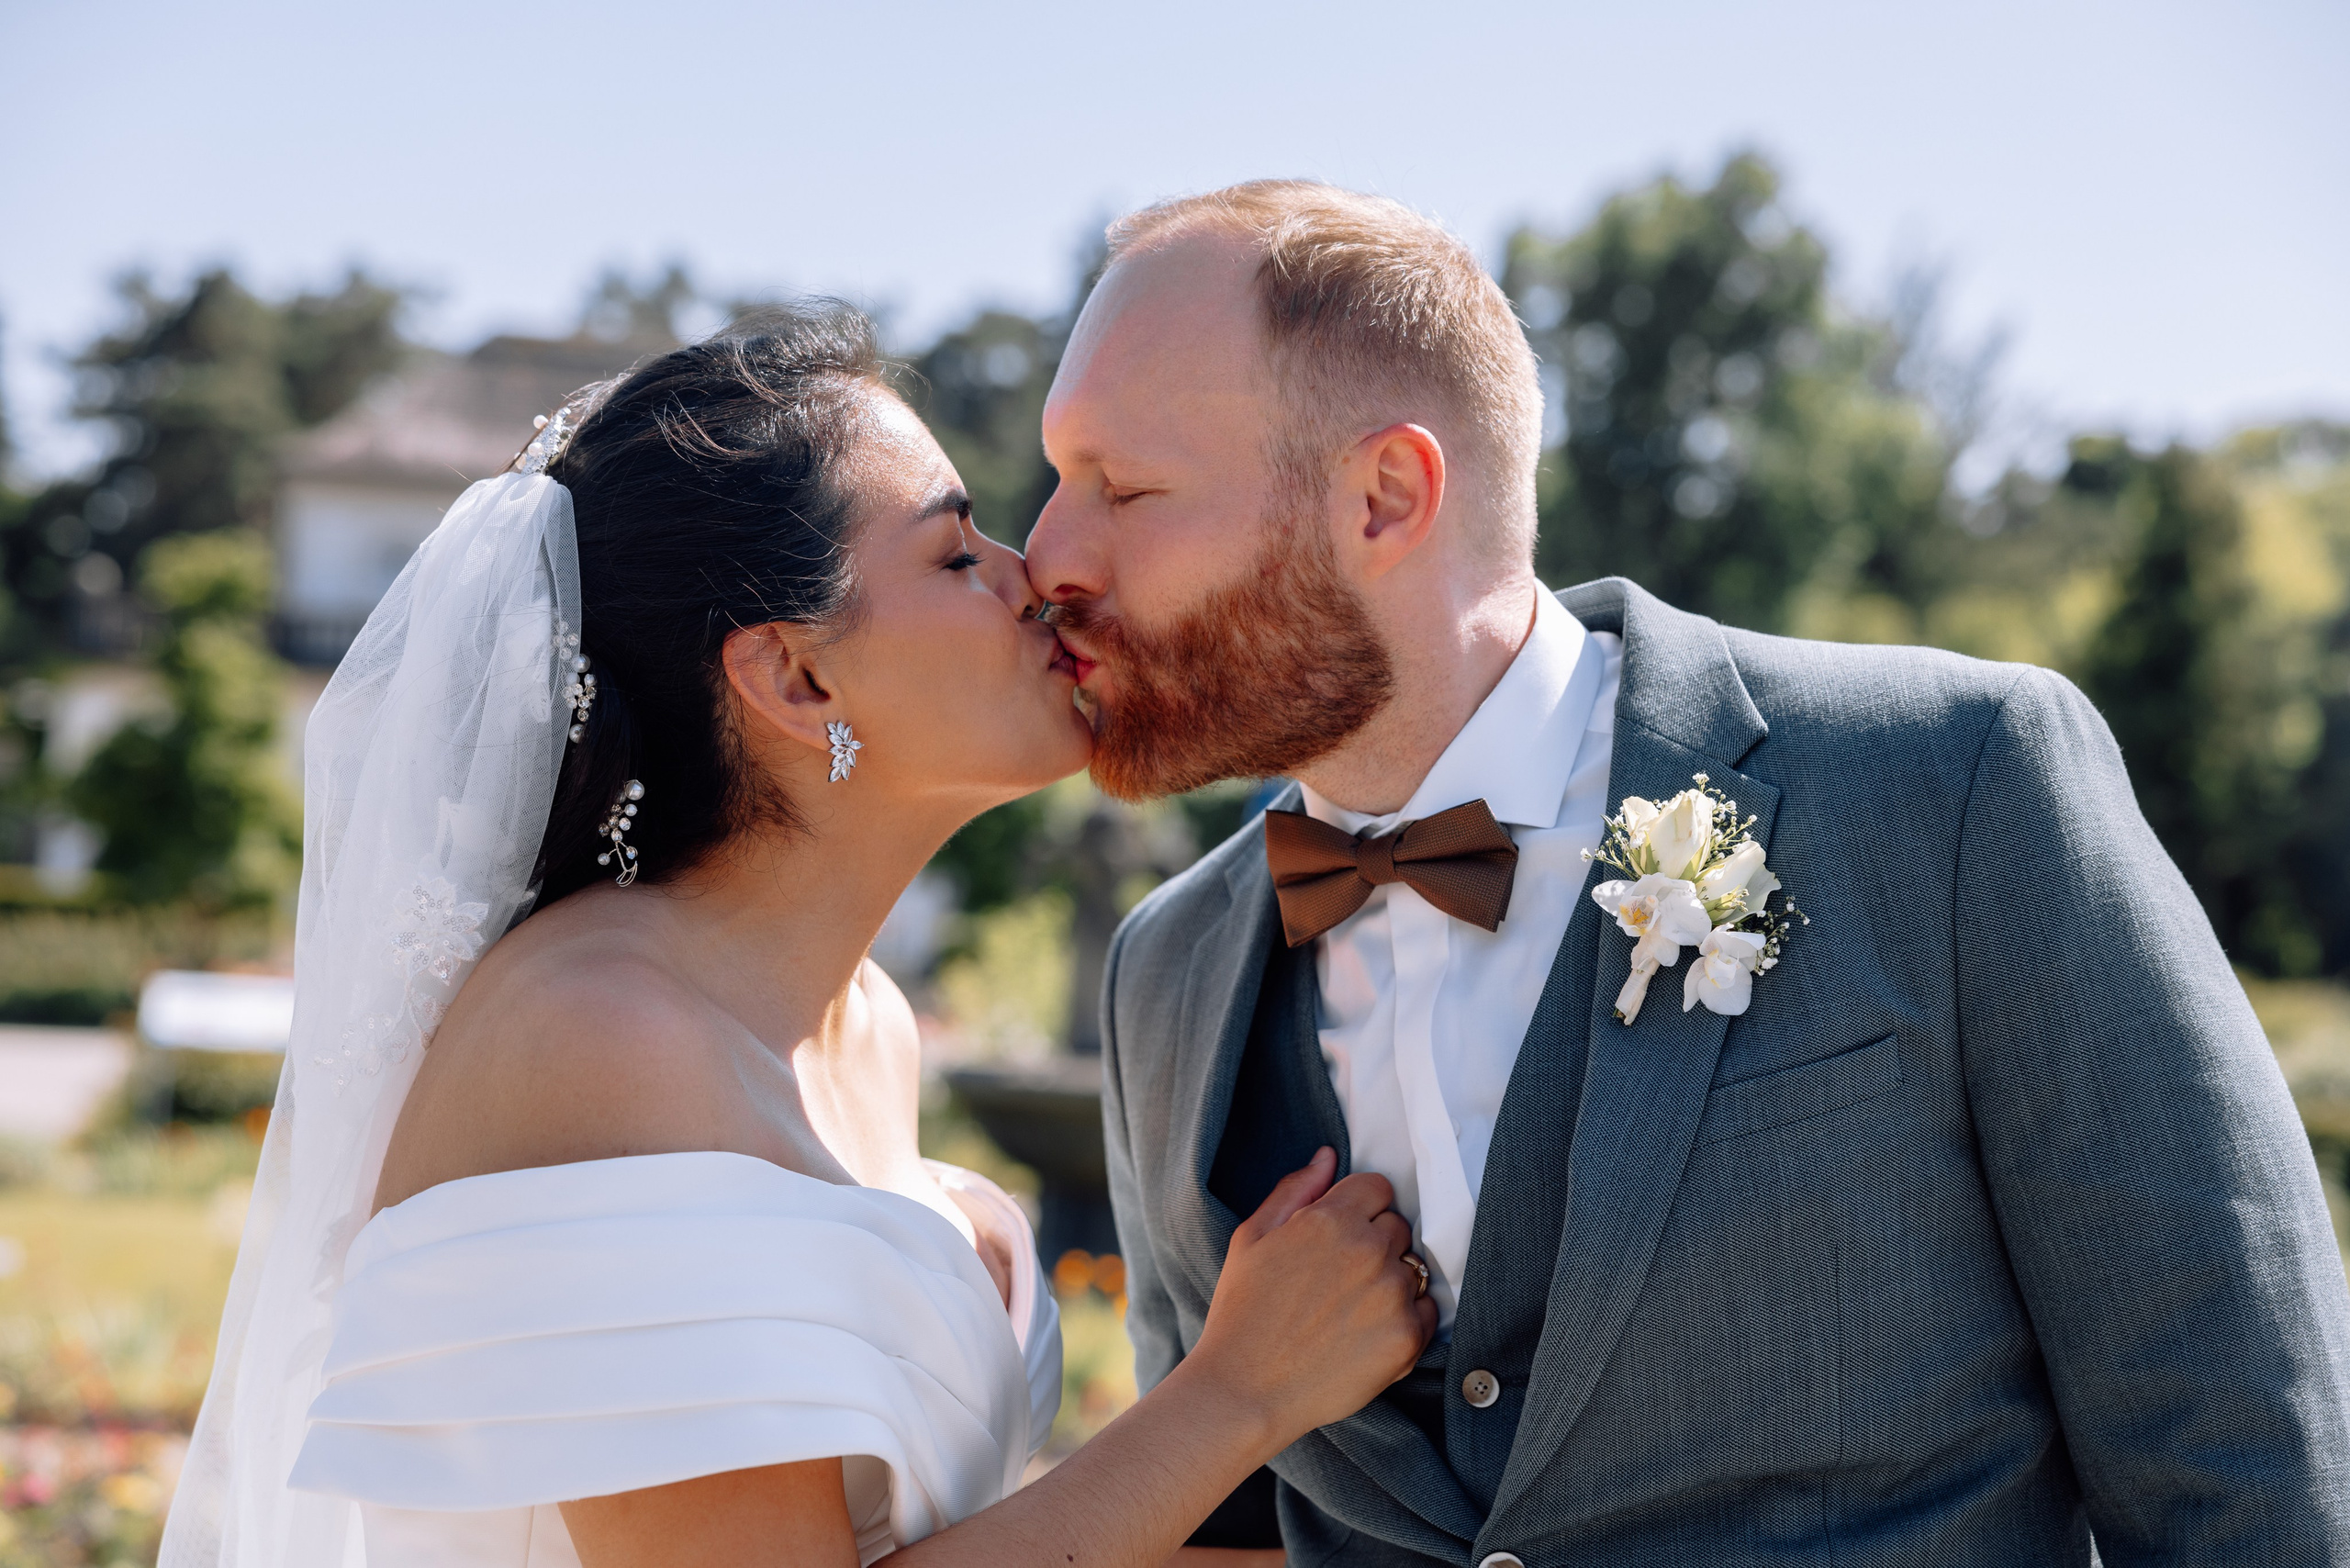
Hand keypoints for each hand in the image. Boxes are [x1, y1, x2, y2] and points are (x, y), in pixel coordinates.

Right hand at [1183, 1148, 1435, 1444]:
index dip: (1358, 1209)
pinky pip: (1428, 1311)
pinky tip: (1367, 1333)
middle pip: (1397, 1227)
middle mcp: (1369, 1250)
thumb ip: (1295, 1190)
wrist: (1246, 1389)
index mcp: (1330, 1219)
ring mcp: (1392, 1295)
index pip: (1377, 1188)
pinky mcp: (1407, 1338)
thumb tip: (1328, 1157)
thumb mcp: (1252, 1237)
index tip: (1340, 1236)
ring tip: (1350, 1310)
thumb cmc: (1243, 1312)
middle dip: (1374, 1244)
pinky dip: (1406, 1318)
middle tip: (1338, 1279)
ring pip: (1412, 1269)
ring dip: (1390, 1281)